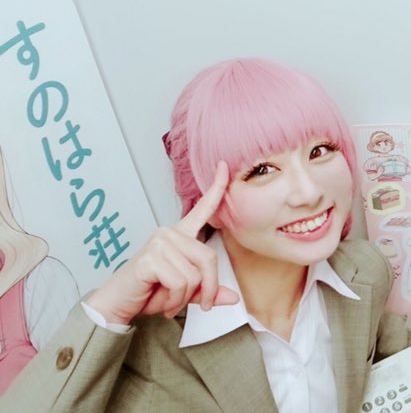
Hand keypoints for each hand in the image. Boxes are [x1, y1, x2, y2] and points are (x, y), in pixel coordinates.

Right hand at [85, 162, 238, 323]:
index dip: (217, 187)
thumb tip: (233, 297)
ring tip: (171, 301)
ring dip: (186, 297)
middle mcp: (170, 233)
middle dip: (208, 288)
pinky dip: (176, 300)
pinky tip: (163, 302)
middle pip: (209, 258)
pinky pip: (181, 282)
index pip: (202, 208)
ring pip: (195, 274)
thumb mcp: (185, 292)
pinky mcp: (151, 258)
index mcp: (180, 235)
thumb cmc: (148, 293)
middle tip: (200, 305)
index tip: (224, 165)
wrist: (117, 305)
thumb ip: (207, 291)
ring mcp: (159, 243)